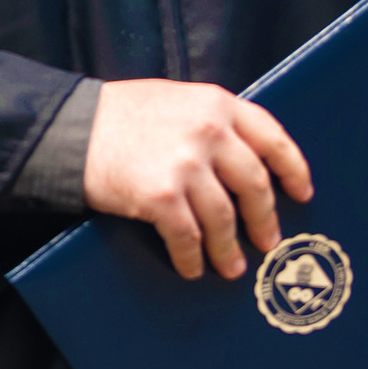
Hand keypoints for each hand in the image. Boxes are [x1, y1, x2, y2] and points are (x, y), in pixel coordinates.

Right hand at [83, 79, 314, 281]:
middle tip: (267, 241)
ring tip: (231, 267)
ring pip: (224, 218)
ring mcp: (186, 165)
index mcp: (217, 104)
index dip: (293, 170)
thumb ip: (210, 121)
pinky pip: (188, 237)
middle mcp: (209, 133)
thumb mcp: (174, 100)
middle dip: (264, 219)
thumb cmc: (115, 114)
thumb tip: (238, 158)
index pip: (273, 139)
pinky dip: (193, 257)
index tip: (301, 193)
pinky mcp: (160, 196)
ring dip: (229, 249)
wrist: (66, 128)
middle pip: (254, 185)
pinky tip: (192, 268)